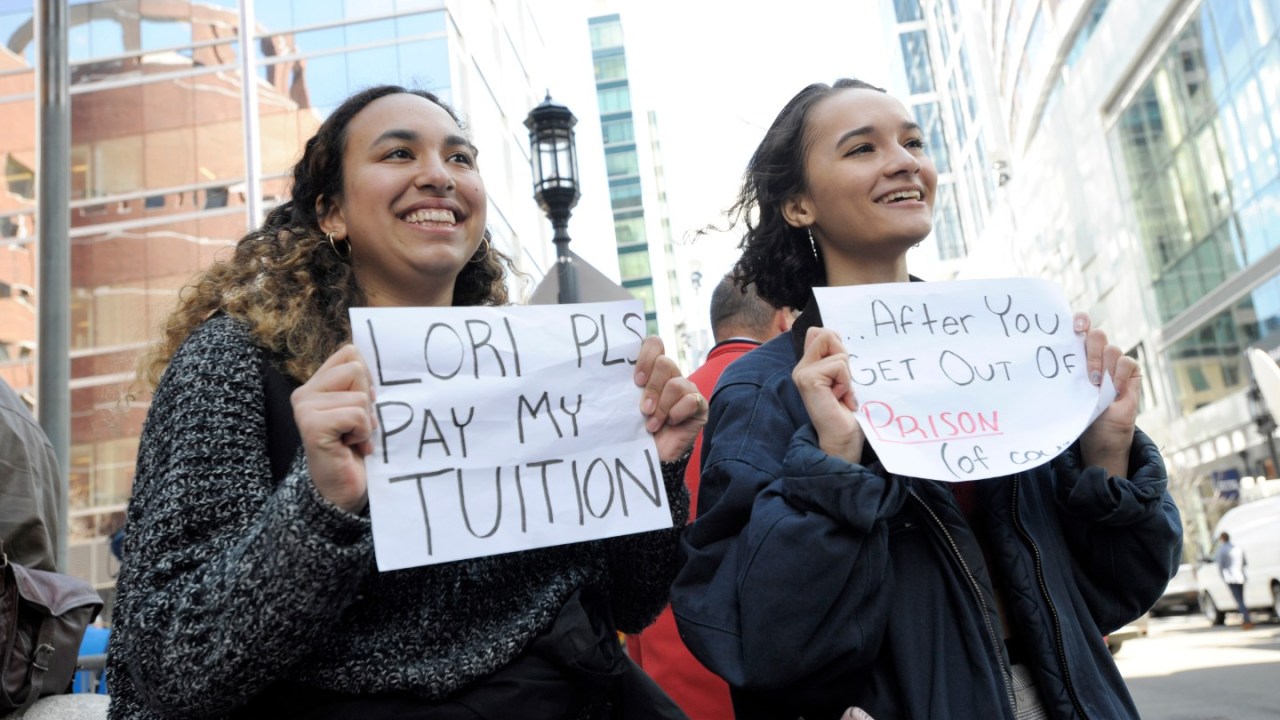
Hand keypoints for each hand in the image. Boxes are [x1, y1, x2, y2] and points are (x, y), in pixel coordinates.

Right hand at [291, 344, 375, 512]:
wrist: (344, 491)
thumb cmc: (357, 449)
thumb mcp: (362, 410)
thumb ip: (361, 384)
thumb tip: (377, 359)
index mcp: (316, 385)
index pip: (350, 353)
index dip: (367, 379)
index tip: (362, 406)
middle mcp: (304, 393)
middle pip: (357, 368)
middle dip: (368, 401)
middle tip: (356, 427)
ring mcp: (304, 409)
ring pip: (360, 395)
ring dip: (366, 422)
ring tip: (353, 439)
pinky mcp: (312, 426)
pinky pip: (356, 415)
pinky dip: (363, 433)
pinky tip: (351, 447)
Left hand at [634, 336, 705, 461]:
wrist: (651, 455)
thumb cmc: (635, 428)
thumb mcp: (626, 404)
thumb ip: (623, 386)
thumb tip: (606, 373)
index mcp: (652, 369)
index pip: (654, 344)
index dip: (644, 357)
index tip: (635, 381)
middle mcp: (671, 375)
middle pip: (664, 362)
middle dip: (652, 389)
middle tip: (643, 409)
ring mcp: (687, 388)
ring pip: (676, 383)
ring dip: (662, 407)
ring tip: (652, 424)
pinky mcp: (699, 405)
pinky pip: (691, 399)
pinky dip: (677, 413)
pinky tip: (671, 423)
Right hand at [793, 327, 862, 462]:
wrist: (842, 439)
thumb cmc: (845, 412)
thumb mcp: (843, 377)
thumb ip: (836, 357)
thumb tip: (835, 334)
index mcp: (808, 365)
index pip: (821, 332)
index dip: (838, 346)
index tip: (842, 373)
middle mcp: (801, 367)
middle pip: (827, 334)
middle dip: (843, 358)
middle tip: (842, 384)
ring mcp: (802, 373)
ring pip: (838, 352)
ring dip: (847, 375)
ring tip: (841, 394)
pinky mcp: (808, 379)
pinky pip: (839, 365)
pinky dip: (846, 382)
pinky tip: (840, 398)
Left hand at [1075, 313, 1139, 476]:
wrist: (1100, 432)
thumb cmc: (1079, 410)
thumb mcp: (1069, 389)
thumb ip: (1068, 371)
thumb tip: (1050, 358)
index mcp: (1078, 353)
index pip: (1081, 327)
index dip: (1081, 321)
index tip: (1076, 327)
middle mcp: (1097, 353)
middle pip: (1097, 335)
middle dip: (1092, 353)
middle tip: (1089, 377)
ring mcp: (1114, 361)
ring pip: (1112, 349)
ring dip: (1105, 369)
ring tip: (1098, 388)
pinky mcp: (1131, 371)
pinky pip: (1127, 362)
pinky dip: (1120, 377)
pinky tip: (1114, 392)